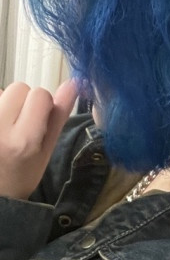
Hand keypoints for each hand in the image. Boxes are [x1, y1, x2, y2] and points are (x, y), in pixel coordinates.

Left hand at [0, 80, 77, 199]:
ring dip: (5, 103)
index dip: (44, 104)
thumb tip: (73, 84)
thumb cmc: (22, 175)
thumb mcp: (46, 151)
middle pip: (19, 88)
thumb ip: (59, 116)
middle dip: (24, 101)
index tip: (39, 122)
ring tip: (5, 126)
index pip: (40, 95)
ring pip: (1, 91)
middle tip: (20, 123)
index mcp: (24, 140)